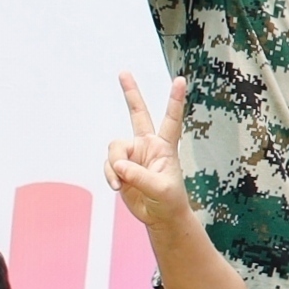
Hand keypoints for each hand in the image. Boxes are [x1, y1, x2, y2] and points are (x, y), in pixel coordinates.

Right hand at [104, 75, 192, 231]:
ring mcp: (133, 154)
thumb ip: (139, 176)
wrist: (159, 216)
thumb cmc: (169, 200)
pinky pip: (108, 165)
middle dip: (131, 93)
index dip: (175, 100)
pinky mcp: (120, 166)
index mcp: (165, 146)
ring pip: (115, 148)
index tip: (180, 80)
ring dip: (115, 166)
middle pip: (138, 113)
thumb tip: (119, 165)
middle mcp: (148, 145)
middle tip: (124, 72)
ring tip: (121, 182)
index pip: (171, 120)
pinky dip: (110, 175)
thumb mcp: (160, 189)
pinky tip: (117, 186)